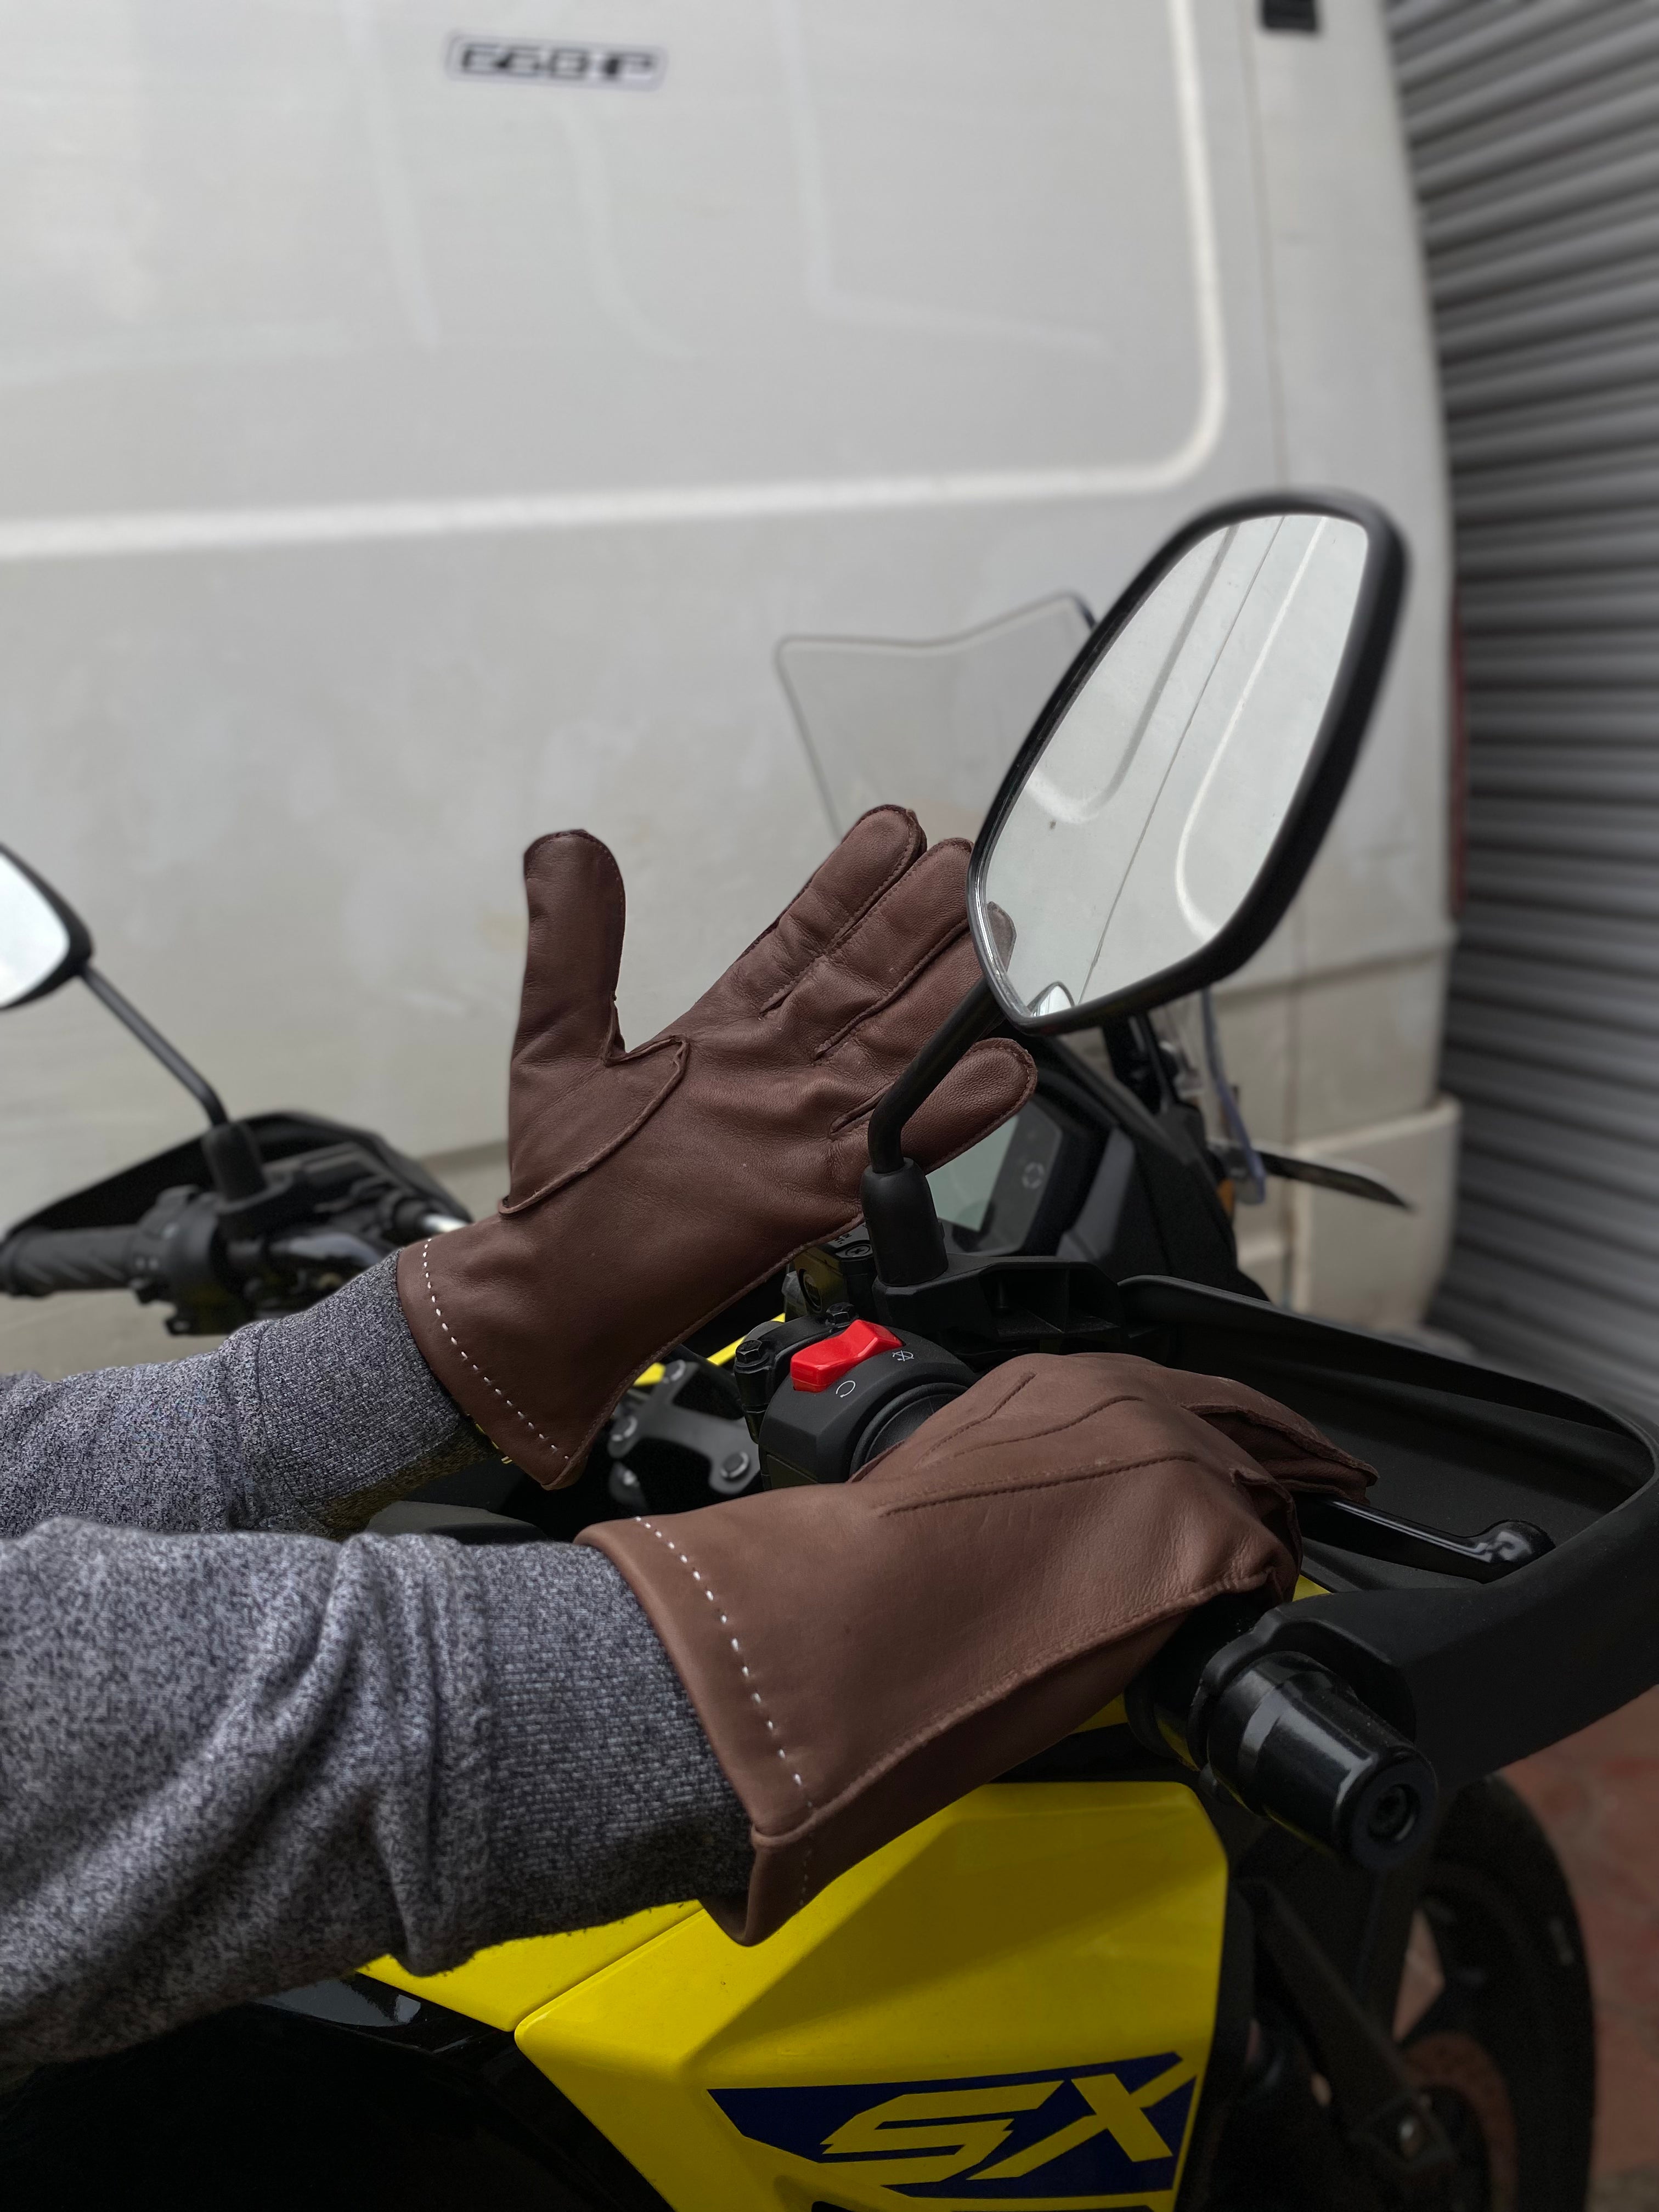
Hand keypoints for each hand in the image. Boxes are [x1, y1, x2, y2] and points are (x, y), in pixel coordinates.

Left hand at [399, 809, 1033, 1485]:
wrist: (559, 1291)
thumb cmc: (565, 1182)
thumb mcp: (555, 1043)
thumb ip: (571, 946)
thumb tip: (564, 845)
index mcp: (727, 1031)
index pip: (805, 939)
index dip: (850, 886)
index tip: (894, 830)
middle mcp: (778, 1074)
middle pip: (869, 984)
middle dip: (921, 924)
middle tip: (972, 867)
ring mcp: (801, 1132)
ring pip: (897, 1052)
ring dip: (951, 998)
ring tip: (999, 941)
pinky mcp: (810, 1197)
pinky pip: (891, 1147)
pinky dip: (947, 1113)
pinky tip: (997, 1070)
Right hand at [586, 1351, 1370, 1940]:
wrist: (868, 1616)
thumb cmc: (885, 1569)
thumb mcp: (954, 1477)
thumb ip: (1027, 1474)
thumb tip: (1054, 1520)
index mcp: (1056, 1382)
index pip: (1180, 1389)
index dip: (1231, 1424)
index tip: (1261, 1446)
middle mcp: (1125, 1400)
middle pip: (1247, 1424)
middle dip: (1294, 1456)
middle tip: (1341, 1480)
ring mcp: (1175, 1461)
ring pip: (1265, 1494)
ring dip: (1271, 1537)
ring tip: (1283, 1569)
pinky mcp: (1208, 1532)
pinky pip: (1268, 1568)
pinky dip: (1261, 1597)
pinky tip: (1243, 1618)